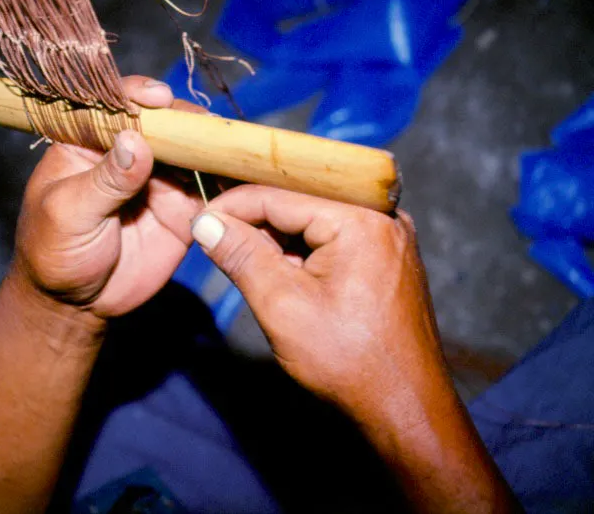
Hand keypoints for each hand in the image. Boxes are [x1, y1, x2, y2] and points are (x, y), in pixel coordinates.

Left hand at [11, 76, 206, 319]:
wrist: (75, 305)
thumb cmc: (54, 252)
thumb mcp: (69, 214)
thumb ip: (104, 180)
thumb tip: (136, 141)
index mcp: (88, 142)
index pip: (113, 104)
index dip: (138, 95)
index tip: (159, 98)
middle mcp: (128, 153)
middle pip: (161, 122)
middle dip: (184, 120)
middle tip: (204, 127)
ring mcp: (158, 178)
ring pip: (190, 150)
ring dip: (209, 147)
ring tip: (227, 149)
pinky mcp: (182, 207)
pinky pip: (208, 187)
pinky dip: (225, 179)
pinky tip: (238, 175)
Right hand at [189, 185, 520, 511]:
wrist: (403, 407)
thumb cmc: (348, 361)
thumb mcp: (281, 305)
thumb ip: (242, 256)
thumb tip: (206, 224)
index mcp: (361, 220)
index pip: (280, 195)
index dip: (233, 206)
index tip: (198, 219)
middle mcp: (382, 217)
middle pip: (300, 202)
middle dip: (255, 221)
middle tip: (215, 238)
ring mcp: (389, 237)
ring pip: (315, 220)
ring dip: (278, 238)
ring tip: (244, 260)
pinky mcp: (387, 258)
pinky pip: (335, 238)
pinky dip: (303, 251)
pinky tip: (280, 272)